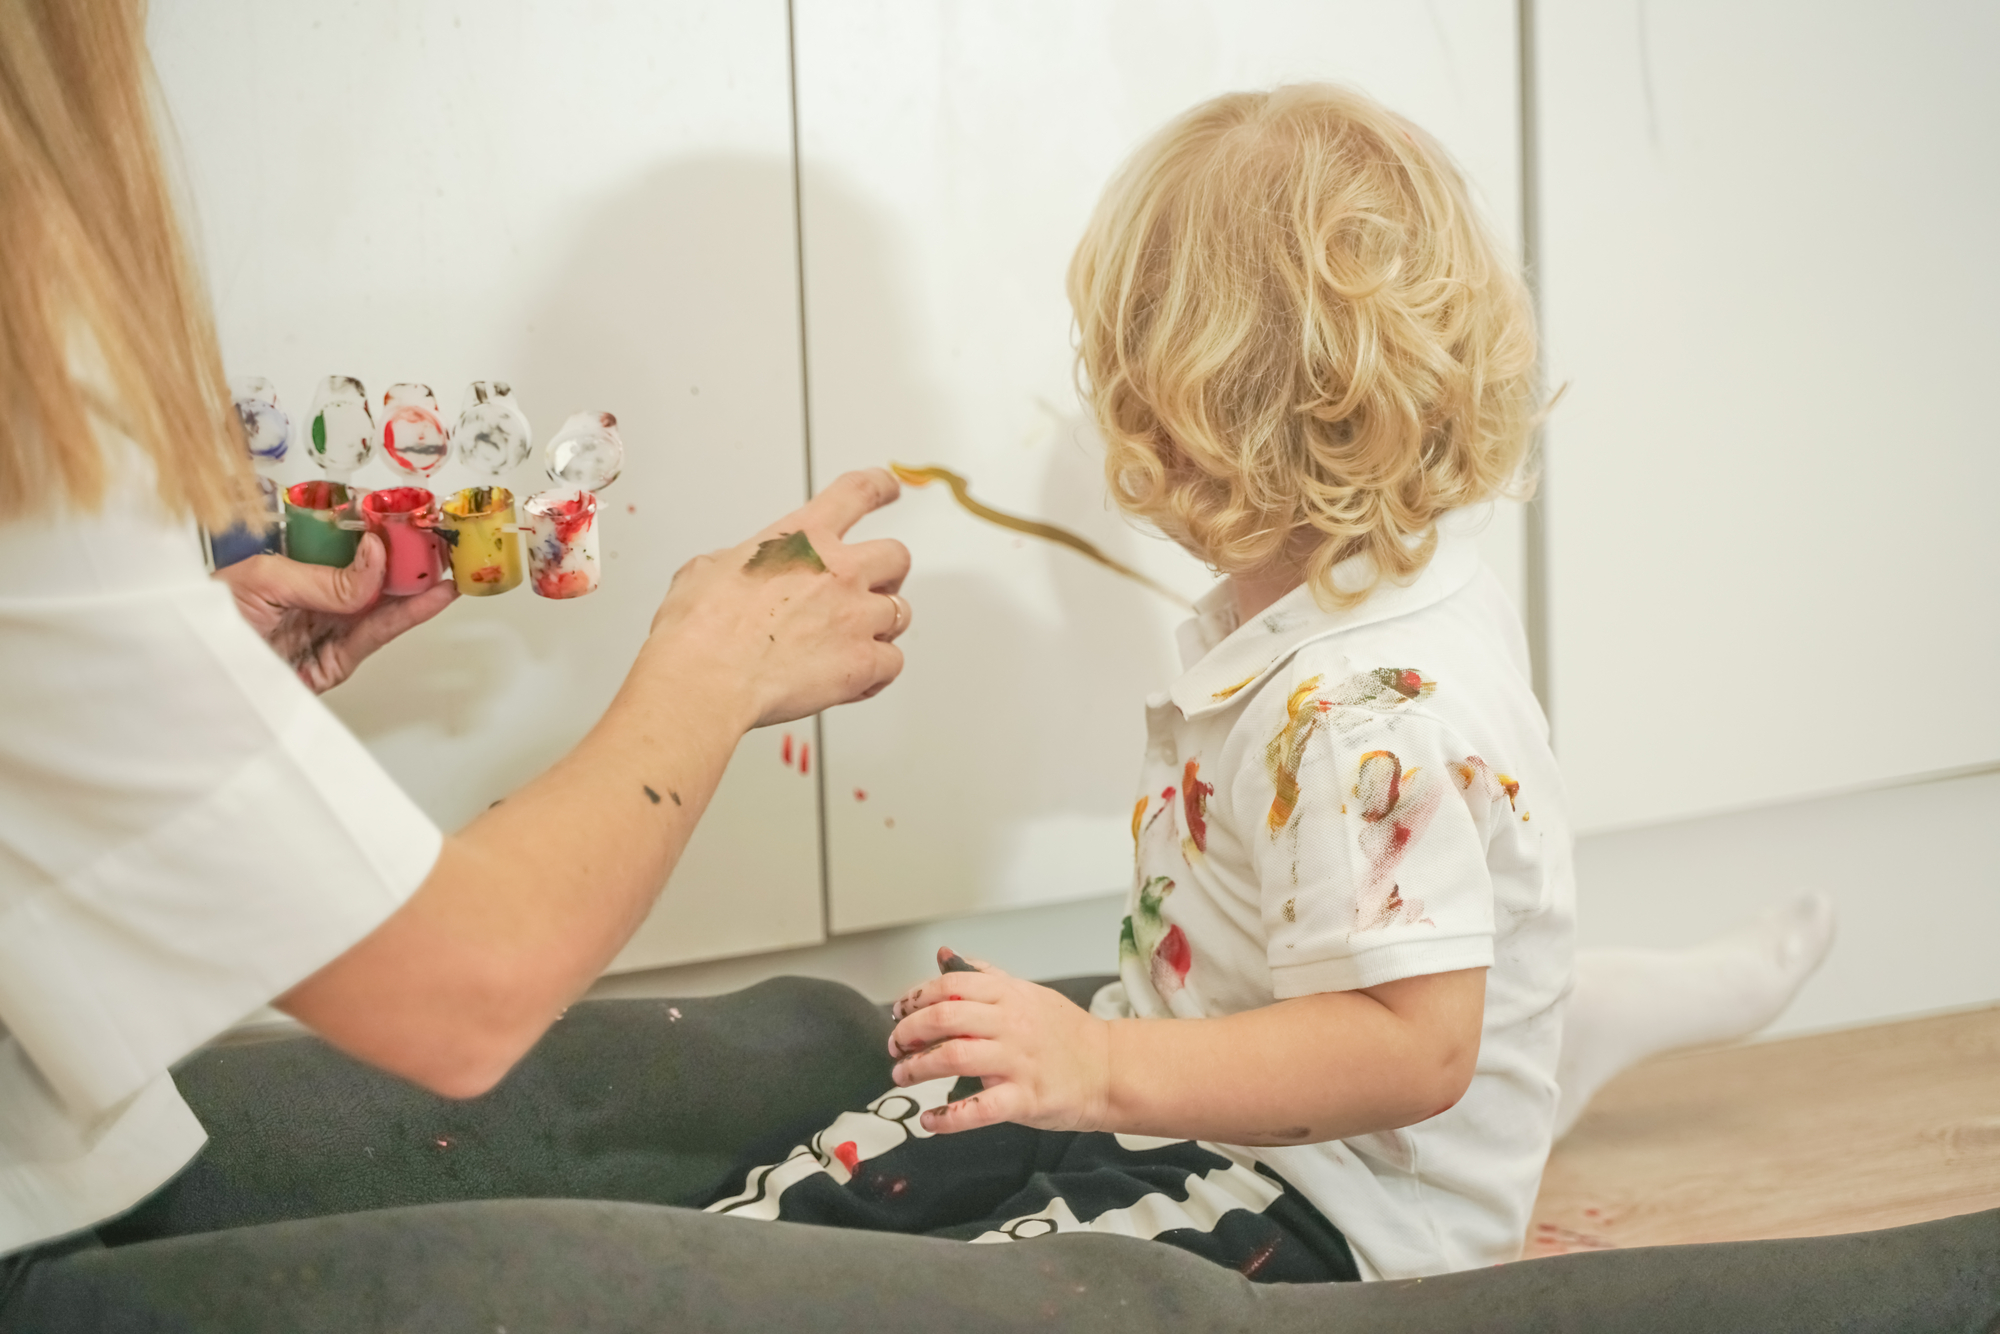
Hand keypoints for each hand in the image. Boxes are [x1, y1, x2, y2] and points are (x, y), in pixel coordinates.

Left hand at [214, 534, 456, 692]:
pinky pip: (378, 634)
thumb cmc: (204, 622)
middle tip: (442, 538)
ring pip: (384, 604)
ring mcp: (327, 630)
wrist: (191, 681)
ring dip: (420, 584)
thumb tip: (376, 557)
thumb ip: (324, 576)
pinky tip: (433, 597)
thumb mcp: (261, 580)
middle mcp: (312, 597)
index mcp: (289, 567)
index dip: (376, 529)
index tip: (406, 516)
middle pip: (371, 574)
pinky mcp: (337, 663)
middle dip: (409, 556)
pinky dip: (409, 616)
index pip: (342, 543)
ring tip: (450, 565)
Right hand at [645, 469, 913, 728]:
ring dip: (882, 625)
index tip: (889, 487)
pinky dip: (879, 671)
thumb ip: (736, 561)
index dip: (880, 486)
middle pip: (896, 557)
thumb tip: (733, 568)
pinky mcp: (862, 662)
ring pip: (899, 612)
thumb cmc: (700, 630)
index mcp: (802, 537)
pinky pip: (892, 662)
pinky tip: (859, 678)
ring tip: (856, 639)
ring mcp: (855, 616)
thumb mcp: (705, 569)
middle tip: (874, 586)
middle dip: (889, 572)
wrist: (707, 677)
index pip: (856, 492)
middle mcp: (838, 570)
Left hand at [885, 949, 1112, 1134]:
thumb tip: (945, 956)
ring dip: (917, 1068)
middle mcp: (1011, 1025)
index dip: (916, 997)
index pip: (950, 985)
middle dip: (909, 1031)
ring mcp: (1017, 1062)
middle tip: (895, 1045)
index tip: (899, 1010)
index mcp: (1010, 996)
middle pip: (944, 1018)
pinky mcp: (1024, 1100)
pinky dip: (947, 1117)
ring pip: (953, 1057)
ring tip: (903, 1074)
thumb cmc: (1066, 1033)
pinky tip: (930, 1120)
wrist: (1110, 1069)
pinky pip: (978, 1109)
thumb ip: (985, 976)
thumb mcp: (1028, 993)